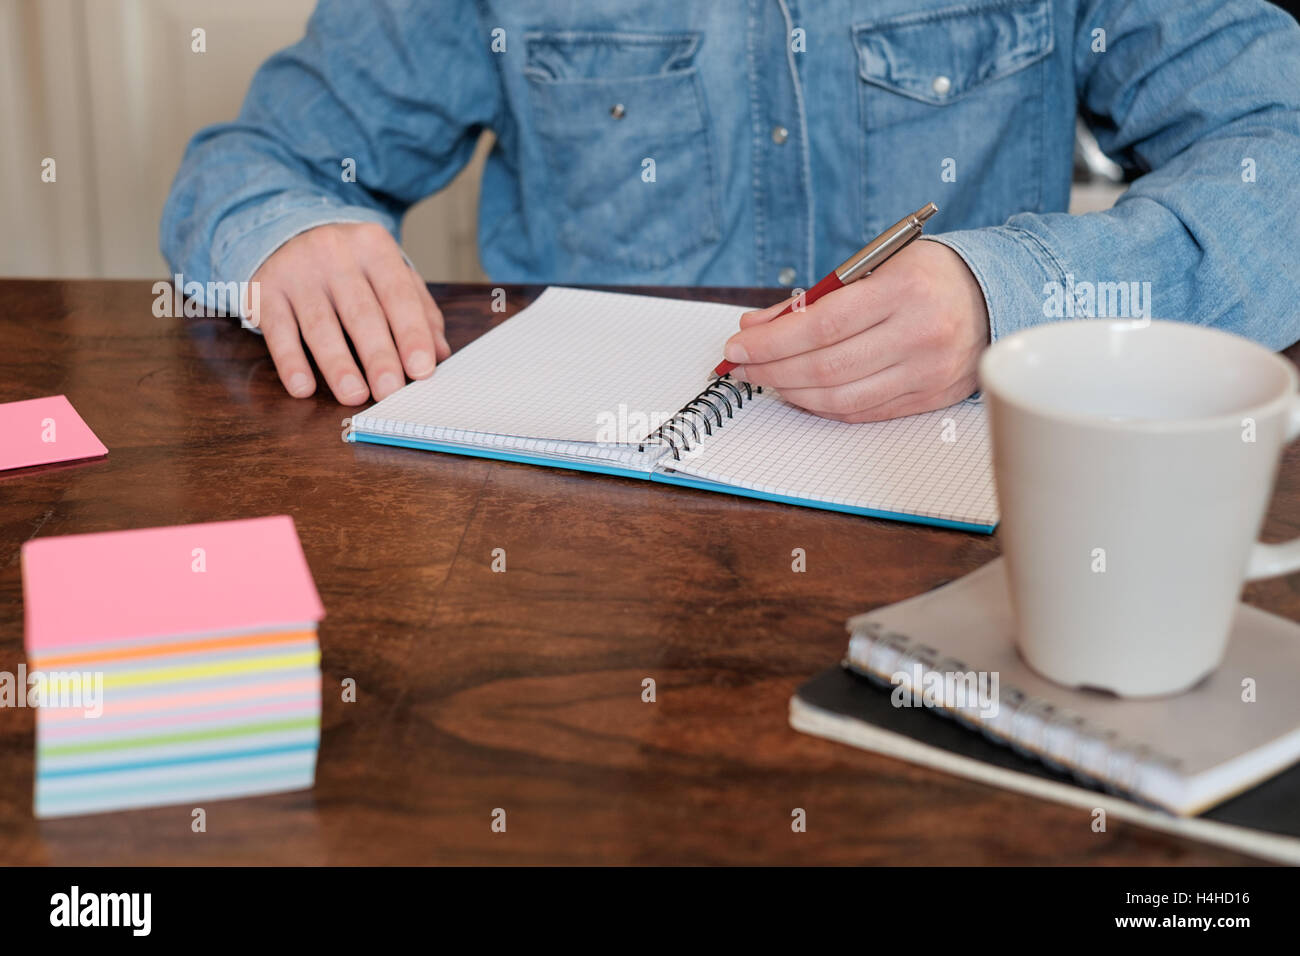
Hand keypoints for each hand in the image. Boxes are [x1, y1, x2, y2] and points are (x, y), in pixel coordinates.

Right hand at [247, 222, 450, 403]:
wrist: (287, 230)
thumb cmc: (352, 265)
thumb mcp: (388, 274)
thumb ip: (418, 310)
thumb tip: (439, 354)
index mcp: (374, 247)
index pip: (398, 294)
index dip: (411, 334)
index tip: (422, 369)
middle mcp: (334, 254)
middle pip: (361, 313)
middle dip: (378, 355)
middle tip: (390, 391)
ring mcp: (297, 271)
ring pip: (320, 324)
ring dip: (338, 364)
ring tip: (354, 395)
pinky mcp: (264, 290)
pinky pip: (278, 330)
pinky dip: (290, 362)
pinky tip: (303, 387)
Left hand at [722, 240, 988, 421]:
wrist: (996, 295)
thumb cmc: (928, 275)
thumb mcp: (876, 266)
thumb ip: (818, 298)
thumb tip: (758, 327)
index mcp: (905, 291)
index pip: (822, 326)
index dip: (772, 341)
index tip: (738, 345)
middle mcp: (920, 335)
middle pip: (827, 367)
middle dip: (772, 369)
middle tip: (740, 366)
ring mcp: (927, 373)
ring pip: (841, 398)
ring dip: (792, 392)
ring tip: (764, 379)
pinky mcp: (930, 399)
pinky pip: (862, 412)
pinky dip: (823, 405)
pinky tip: (800, 392)